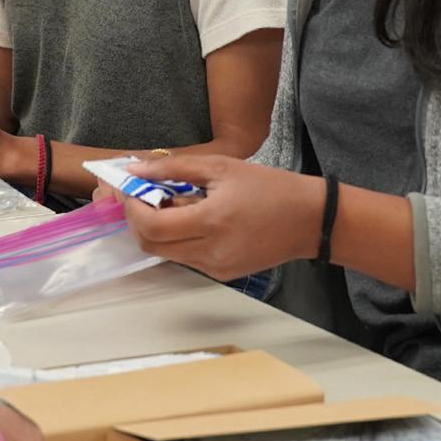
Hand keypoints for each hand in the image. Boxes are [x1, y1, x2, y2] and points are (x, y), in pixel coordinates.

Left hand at [117, 154, 320, 282]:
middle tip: (140, 195)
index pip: (151, 226)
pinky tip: (189, 218)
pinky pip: (185, 258)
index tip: (128, 187)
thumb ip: (174, 168)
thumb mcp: (221, 166)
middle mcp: (211, 252)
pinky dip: (176, 239)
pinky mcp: (223, 273)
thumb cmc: (270, 188)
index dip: (132, 208)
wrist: (311, 220)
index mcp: (212, 222)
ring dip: (156, 229)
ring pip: (165, 253)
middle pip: (151, 245)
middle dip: (137, 219)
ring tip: (169, 203)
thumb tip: (135, 170)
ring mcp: (216, 267)